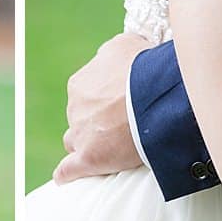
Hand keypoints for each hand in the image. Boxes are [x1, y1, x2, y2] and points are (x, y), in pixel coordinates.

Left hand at [53, 32, 151, 183]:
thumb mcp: (127, 44)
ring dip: (86, 144)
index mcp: (80, 83)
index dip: (102, 102)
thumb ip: (113, 52)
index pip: (84, 96)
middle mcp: (75, 107)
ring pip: (75, 141)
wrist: (154, 96)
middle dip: (95, 122)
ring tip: (108, 149)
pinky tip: (67, 175)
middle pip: (80, 118)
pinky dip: (67, 173)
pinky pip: (68, 170)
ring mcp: (80, 133)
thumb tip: (115, 57)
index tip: (119, 105)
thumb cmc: (144, 68)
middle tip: (121, 125)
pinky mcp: (88, 158)